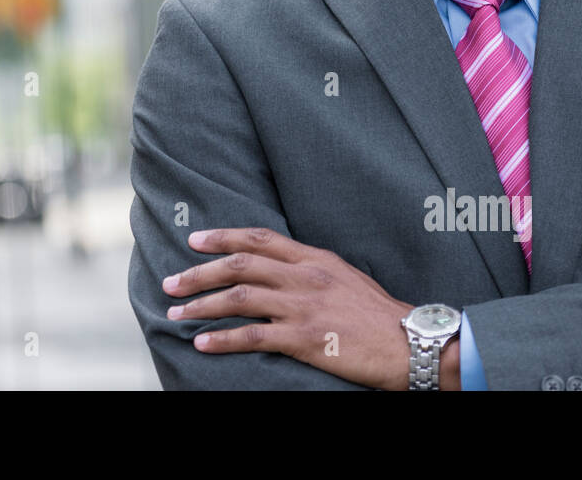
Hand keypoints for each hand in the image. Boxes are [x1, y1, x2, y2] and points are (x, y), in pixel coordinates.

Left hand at [162, 227, 447, 389]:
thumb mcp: (346, 276)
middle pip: (240, 265)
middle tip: (171, 282)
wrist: (410, 342)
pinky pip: (253, 337)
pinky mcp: (305, 339)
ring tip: (176, 314)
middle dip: (199, 273)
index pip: (259, 238)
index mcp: (315, 258)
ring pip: (239, 299)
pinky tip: (202, 344)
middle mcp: (305, 276)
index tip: (194, 240)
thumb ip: (312, 269)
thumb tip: (280, 268)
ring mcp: (303, 307)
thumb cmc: (380, 314)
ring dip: (202, 306)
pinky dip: (222, 340)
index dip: (223, 237)